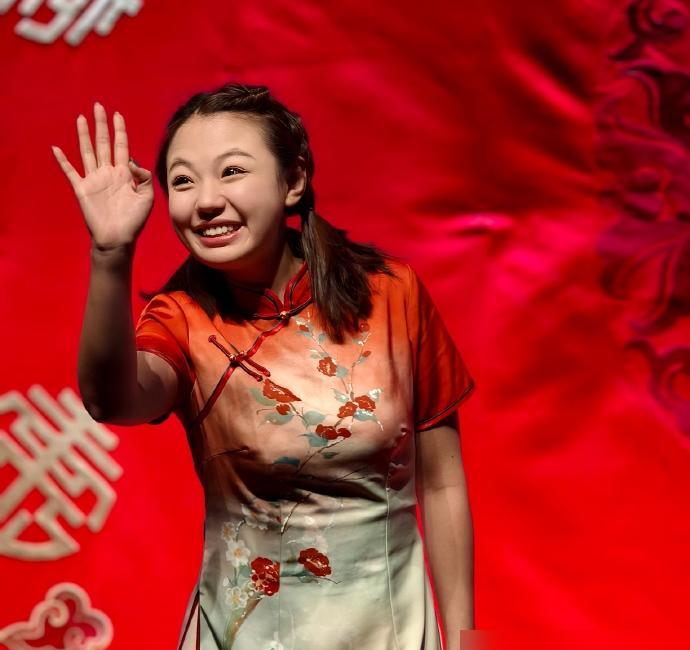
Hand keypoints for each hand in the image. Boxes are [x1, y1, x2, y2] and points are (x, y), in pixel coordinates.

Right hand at [52, 101, 153, 250]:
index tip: (118, 115)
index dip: (120, 131)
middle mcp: (108, 173)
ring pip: (87, 151)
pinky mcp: (82, 189)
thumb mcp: (147, 197)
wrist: (118, 237)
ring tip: (81, 118)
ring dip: (83, 135)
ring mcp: (94, 179)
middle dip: (101, 125)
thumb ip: (144, 176)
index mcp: (124, 174)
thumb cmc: (134, 220)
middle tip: (99, 106)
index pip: (122, 146)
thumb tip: (132, 160)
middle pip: (103, 143)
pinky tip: (56, 148)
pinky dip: (63, 160)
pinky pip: (70, 171)